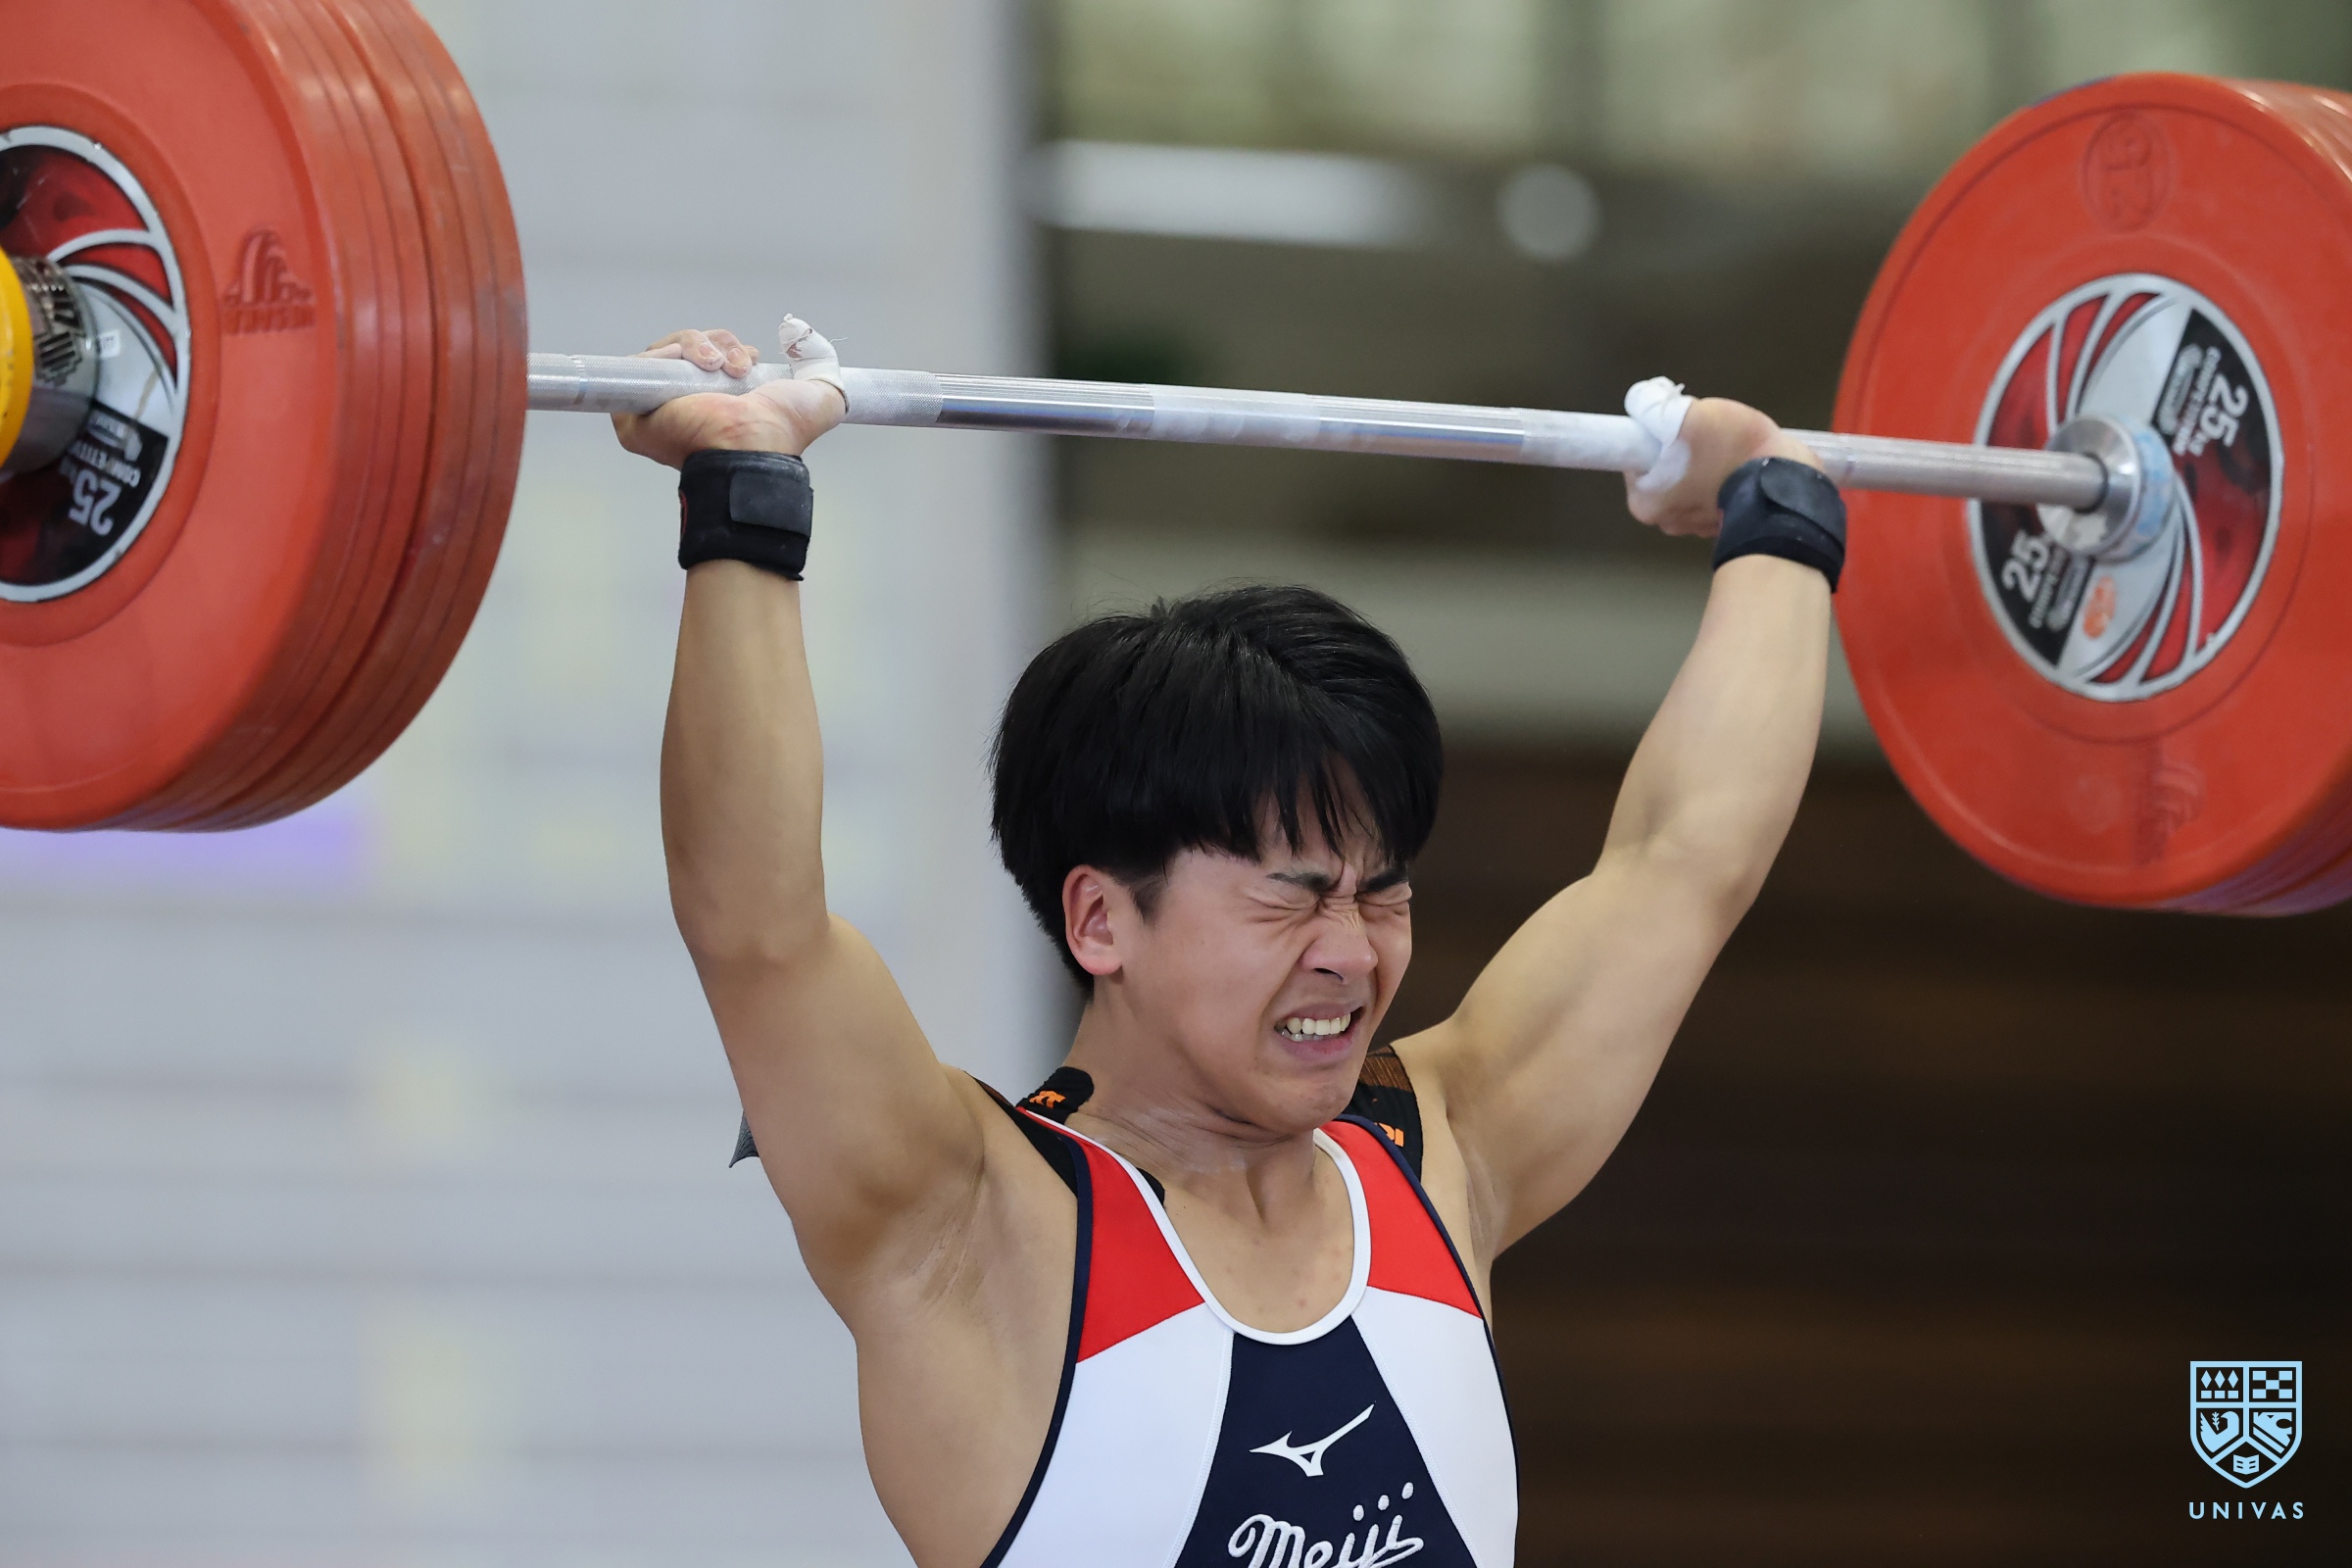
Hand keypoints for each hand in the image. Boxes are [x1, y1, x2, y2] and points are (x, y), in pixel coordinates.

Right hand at [612, 327, 845, 468]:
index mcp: (719, 408)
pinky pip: (641, 362)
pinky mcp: (631, 408)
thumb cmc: (779, 433)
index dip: (729, 349)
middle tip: (740, 367)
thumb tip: (807, 338)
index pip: (713, 359)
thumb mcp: (820, 398)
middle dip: (719, 346)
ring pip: (669, 350)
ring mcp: (657, 407)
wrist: (748, 444)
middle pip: (692, 349)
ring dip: (699, 347)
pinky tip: (692, 368)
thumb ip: (823, 368)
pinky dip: (666, 353)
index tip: (751, 358)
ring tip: (719, 369)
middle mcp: (686, 407)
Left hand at [1624, 397, 1820, 537]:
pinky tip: (1740, 463)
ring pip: (1691, 481)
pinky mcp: (1727, 524)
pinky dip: (1724, 477)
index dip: (1655, 436)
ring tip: (1729, 447)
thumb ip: (1654, 406)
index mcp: (1645, 503)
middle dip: (1682, 450)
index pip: (1637, 460)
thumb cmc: (1731, 453)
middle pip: (1665, 471)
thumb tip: (1639, 399)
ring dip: (1705, 463)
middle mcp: (1666, 522)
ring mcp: (1698, 527)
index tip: (1677, 426)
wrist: (1789, 485)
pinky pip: (1716, 492)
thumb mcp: (1688, 416)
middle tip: (1706, 433)